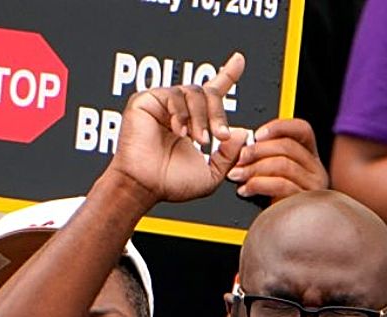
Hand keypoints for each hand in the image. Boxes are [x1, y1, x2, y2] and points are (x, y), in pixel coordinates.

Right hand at [108, 53, 248, 203]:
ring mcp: (162, 104)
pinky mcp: (146, 100)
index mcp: (193, 123)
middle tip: (220, 136)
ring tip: (198, 139)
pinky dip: (181, 113)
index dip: (227, 75)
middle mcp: (178, 110)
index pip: (212, 93)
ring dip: (201, 117)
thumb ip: (229, 155)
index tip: (239, 60)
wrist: (145, 186)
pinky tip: (179, 131)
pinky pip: (174, 95)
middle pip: (208, 93)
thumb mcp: (211, 175)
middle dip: (219, 114)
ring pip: (194, 92)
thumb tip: (241, 132)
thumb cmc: (170, 183)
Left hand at [228, 118, 328, 200]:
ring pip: (283, 164)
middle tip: (238, 159)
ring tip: (237, 176)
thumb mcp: (273, 176)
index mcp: (310, 158)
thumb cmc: (276, 207)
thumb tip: (244, 143)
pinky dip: (258, 184)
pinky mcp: (305, 202)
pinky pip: (281, 185)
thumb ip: (266, 157)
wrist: (287, 240)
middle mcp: (316, 170)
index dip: (278, 127)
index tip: (257, 134)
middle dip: (257, 150)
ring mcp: (313, 187)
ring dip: (254, 168)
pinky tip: (246, 190)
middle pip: (288, 146)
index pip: (302, 129)